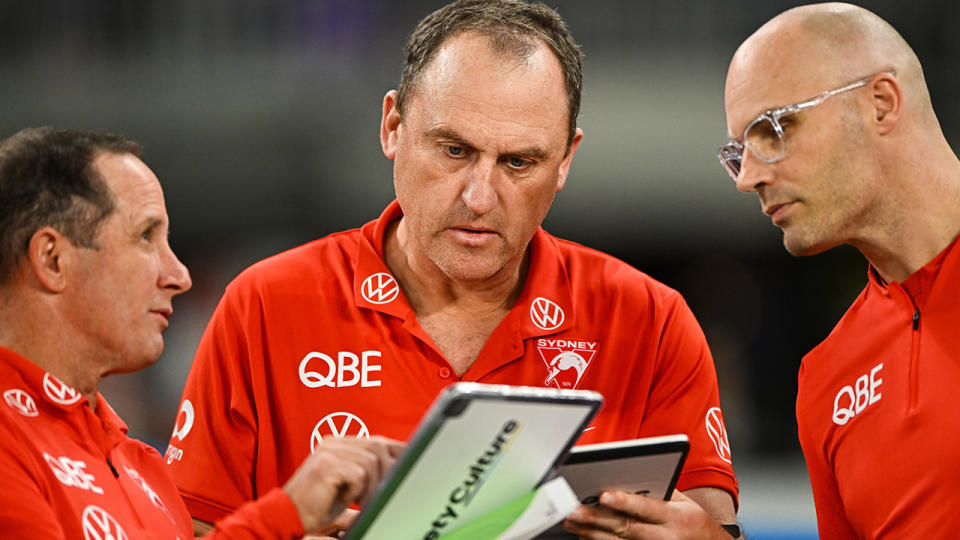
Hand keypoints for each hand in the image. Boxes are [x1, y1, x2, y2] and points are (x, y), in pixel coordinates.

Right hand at [283, 436, 403, 533]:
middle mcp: (335, 442)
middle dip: (386, 471)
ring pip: (371, 461)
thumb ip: (366, 472)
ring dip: (370, 485)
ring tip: (359, 499)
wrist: (288, 515)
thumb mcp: (348, 485)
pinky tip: (345, 499)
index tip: (414, 459)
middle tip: (381, 491)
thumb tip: (397, 469)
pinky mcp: (327, 463)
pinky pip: (359, 474)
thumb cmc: (317, 504)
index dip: (398, 450)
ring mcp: (330, 451)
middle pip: (377, 446)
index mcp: (339, 444)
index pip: (376, 440)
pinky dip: (356, 490)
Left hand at [562, 489, 730, 539]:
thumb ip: (657, 490)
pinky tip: (583, 534)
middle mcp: (663, 537)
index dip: (624, 502)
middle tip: (574, 510)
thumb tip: (625, 474)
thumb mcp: (682, 502)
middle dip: (596, 518)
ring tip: (570, 520)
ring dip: (590, 531)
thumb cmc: (691, 520)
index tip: (604, 495)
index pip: (646, 508)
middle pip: (624, 528)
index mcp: (675, 517)